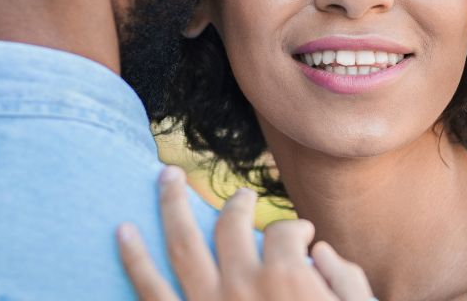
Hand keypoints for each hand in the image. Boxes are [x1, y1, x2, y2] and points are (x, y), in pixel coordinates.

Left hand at [117, 166, 372, 300]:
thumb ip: (344, 279)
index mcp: (286, 277)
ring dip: (172, 204)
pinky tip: (122, 231)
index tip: (303, 238)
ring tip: (167, 177)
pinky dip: (133, 258)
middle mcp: (242, 283)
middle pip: (231, 224)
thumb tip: (318, 253)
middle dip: (235, 202)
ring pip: (182, 242)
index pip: (285, 233)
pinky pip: (149, 290)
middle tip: (239, 194)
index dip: (296, 231)